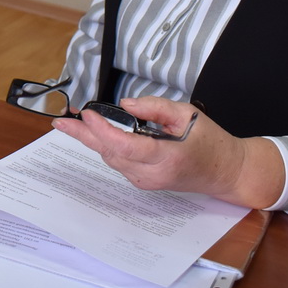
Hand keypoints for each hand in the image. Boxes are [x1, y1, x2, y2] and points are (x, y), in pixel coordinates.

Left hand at [51, 94, 283, 208]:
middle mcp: (152, 175)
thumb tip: (125, 105)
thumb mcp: (188, 115)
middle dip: (83, 136)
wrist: (226, 172)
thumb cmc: (211, 142)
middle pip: (110, 154)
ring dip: (93, 140)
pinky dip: (106, 146)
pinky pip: (118, 162)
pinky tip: (97, 133)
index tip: (88, 113)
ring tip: (74, 122)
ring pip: (111, 159)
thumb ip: (156, 108)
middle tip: (61, 121)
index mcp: (166, 158)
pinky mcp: (144, 182)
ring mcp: (146, 182)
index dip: (102, 130)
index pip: (124, 146)